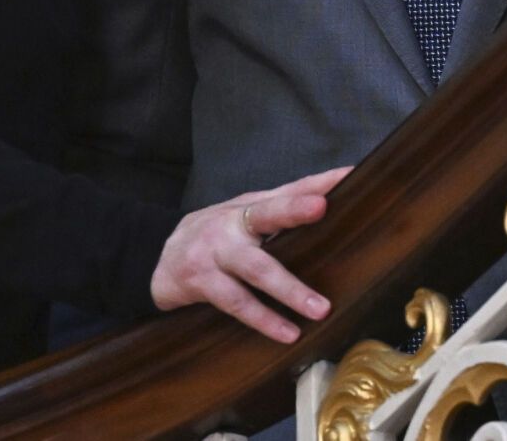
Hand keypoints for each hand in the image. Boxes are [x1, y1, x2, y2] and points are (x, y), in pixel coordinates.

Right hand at [151, 166, 350, 342]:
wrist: (159, 262)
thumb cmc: (217, 238)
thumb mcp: (245, 218)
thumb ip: (285, 209)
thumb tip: (334, 198)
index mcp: (248, 207)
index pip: (288, 190)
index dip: (317, 182)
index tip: (347, 174)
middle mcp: (231, 222)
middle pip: (265, 213)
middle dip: (293, 209)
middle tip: (322, 208)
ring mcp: (214, 252)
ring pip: (254, 268)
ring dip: (288, 289)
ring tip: (319, 309)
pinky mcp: (200, 281)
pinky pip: (236, 302)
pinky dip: (263, 319)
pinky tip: (288, 333)